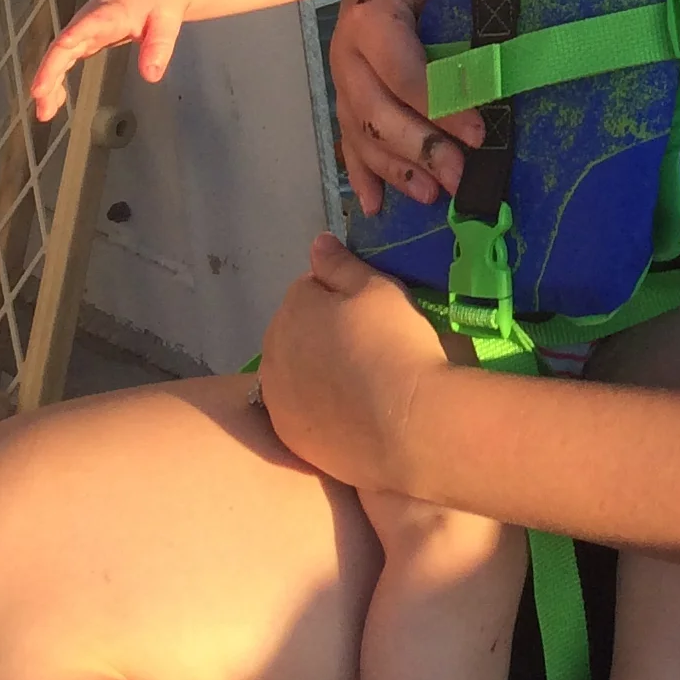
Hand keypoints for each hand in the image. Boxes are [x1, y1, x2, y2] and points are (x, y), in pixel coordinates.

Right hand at [30, 0, 189, 122]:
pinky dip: (59, 77)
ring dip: (50, 81)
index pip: (81, 30)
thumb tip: (152, 76)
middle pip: (63, 47)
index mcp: (108, 12)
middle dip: (49, 74)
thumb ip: (159, 45)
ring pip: (61, 55)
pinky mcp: (90, 35)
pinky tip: (56, 99)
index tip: (49, 71)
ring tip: (45, 112)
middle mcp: (91, 20)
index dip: (64, 49)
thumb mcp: (169, 18)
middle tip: (42, 102)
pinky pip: (68, 57)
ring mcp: (87, 27)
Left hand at [257, 231, 447, 490]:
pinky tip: (349, 413)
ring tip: (360, 382)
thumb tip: (317, 243)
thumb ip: (341, 264)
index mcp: (293, 307)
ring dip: (316, 370)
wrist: (406, 426)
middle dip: (323, 332)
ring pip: (295, 371)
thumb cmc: (395, 345)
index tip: (372, 315)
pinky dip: (317, 407)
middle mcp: (272, 350)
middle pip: (298, 330)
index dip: (344, 297)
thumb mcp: (378, 289)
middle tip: (369, 347)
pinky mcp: (287, 436)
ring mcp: (276, 397)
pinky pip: (299, 411)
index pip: (311, 288)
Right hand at [329, 0, 479, 214]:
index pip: (403, 72)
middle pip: (380, 114)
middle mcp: (348, 57)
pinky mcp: (348, 101)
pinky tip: (377, 205)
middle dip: (422, 149)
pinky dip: (363, 175)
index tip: (479, 131)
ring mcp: (344, 83)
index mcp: (369, 21)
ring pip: (364, 136)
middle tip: (462, 177)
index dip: (440, 103)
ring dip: (398, 170)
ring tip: (433, 195)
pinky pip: (350, 143)